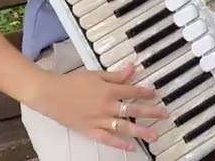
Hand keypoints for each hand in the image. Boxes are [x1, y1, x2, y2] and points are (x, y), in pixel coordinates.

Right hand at [26, 62, 167, 151]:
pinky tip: (131, 147)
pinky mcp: (90, 130)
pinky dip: (119, 143)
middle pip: (133, 110)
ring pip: (123, 127)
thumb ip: (115, 75)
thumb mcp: (96, 74)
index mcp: (108, 90)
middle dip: (150, 112)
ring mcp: (99, 120)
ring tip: (154, 135)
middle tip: (164, 115)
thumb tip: (133, 68)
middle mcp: (106, 106)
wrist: (50, 94)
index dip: (145, 92)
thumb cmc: (72, 82)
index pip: (132, 91)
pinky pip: (107, 138)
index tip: (157, 94)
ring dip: (140, 131)